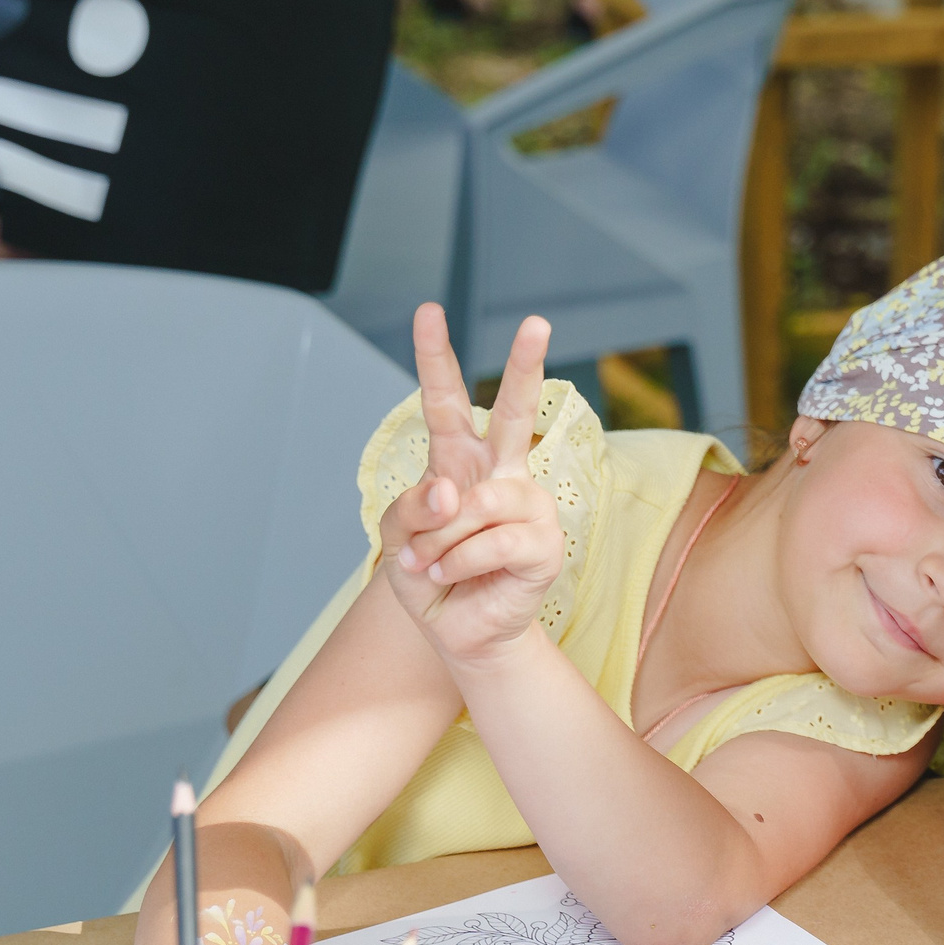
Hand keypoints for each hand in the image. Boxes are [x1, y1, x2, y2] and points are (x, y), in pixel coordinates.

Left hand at [378, 305, 560, 666]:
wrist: (460, 633)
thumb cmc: (431, 578)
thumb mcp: (399, 539)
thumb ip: (413, 507)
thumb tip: (452, 492)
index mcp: (462, 462)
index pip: (448, 402)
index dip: (435, 357)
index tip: (429, 311)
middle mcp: (502, 474)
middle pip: (518, 411)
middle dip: (527, 365)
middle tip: (538, 322)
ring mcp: (529, 504)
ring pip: (471, 506)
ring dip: (438, 542)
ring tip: (434, 565)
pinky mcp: (545, 542)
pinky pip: (488, 541)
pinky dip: (457, 563)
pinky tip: (457, 577)